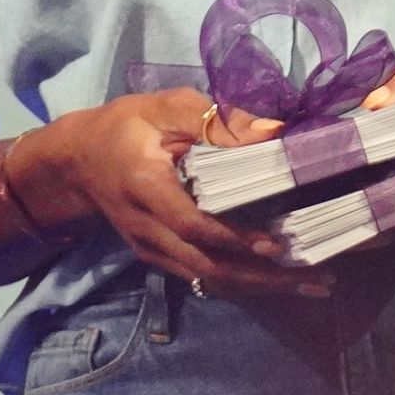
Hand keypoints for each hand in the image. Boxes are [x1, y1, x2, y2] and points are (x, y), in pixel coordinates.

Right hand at [7, 90, 332, 298]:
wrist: (77, 161)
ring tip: (310, 285)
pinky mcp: (157, 256)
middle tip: (317, 280)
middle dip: (264, 278)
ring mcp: (151, 249)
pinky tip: (276, 279)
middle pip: (208, 266)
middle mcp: (147, 230)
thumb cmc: (125, 126)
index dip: (235, 239)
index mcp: (147, 189)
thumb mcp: (164, 107)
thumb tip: (272, 132)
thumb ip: (215, 119)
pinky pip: (202, 275)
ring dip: (260, 287)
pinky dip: (241, 280)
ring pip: (208, 279)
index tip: (278, 244)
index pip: (193, 225)